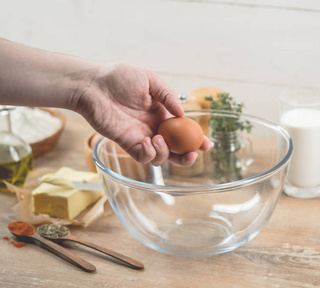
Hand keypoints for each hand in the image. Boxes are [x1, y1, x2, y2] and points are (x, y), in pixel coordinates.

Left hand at [75, 63, 209, 165]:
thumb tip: (182, 114)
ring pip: (161, 157)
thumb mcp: (149, 79)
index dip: (196, 139)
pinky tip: (146, 141)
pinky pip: (143, 157)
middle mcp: (154, 128)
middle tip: (193, 154)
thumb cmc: (119, 77)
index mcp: (162, 114)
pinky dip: (149, 154)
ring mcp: (141, 137)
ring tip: (157, 139)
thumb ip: (167, 95)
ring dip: (166, 153)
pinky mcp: (127, 143)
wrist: (93, 84)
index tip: (206, 143)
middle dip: (187, 156)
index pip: (183, 131)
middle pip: (176, 150)